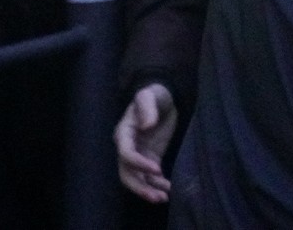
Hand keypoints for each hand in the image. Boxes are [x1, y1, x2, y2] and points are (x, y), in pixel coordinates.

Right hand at [115, 83, 175, 202]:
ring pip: (137, 178)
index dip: (138, 163)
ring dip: (148, 190)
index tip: (157, 169)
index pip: (126, 154)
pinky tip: (168, 189)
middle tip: (158, 196)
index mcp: (124, 133)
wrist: (163, 97)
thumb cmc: (154, 94)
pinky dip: (157, 183)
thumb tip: (146, 125)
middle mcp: (127, 147)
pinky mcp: (150, 157)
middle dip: (140, 187)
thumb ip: (147, 107)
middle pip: (127, 173)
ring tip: (164, 198)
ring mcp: (138, 154)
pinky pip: (149, 175)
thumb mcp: (150, 95)